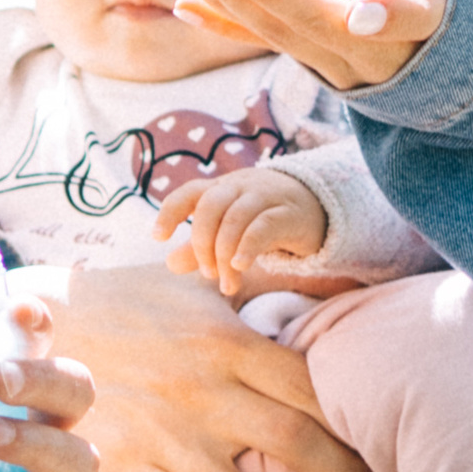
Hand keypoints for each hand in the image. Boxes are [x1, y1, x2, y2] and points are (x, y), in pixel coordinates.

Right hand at [41, 266, 397, 471]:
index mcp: (230, 341)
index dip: (361, 424)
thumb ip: (254, 294)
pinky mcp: (128, 467)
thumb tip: (321, 289)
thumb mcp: (195, 285)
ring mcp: (167, 433)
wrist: (36, 326)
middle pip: (297, 444)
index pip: (313, 388)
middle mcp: (206, 390)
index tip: (399, 453)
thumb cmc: (127, 299)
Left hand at [153, 168, 326, 294]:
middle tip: (208, 275)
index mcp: (219, 189)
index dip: (170, 212)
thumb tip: (170, 263)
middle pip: (210, 206)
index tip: (158, 237)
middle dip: (202, 244)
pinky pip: (262, 226)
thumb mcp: (227, 231)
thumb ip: (199, 247)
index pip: (189, 192)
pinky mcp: (288, 213)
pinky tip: (240, 267)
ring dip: (225, 255)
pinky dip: (247, 247)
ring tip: (227, 284)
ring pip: (235, 219)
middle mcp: (239, 187)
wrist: (314, 205)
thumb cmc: (261, 218)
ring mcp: (264, 197)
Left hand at [165, 0, 446, 91]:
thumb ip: (406, 10)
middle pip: (273, 20)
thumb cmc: (448, 15)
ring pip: (261, 29)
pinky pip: (262, 43)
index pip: (306, 10)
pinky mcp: (312, 58)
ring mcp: (321, 62)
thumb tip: (362, 15)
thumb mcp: (442, 6)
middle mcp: (336, 58)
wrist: (451, 69)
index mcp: (367, 40)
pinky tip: (184, 5)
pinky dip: (221, 24)